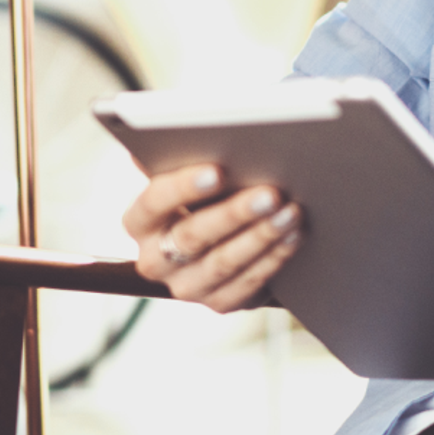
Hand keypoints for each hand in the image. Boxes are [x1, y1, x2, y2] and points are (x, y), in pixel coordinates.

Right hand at [122, 163, 302, 312]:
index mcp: (140, 222)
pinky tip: (294, 235)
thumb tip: (174, 131)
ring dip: (261, 236)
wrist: (231, 233)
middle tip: (271, 193)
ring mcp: (186, 286)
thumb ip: (181, 153)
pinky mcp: (219, 303)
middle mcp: (154, 260)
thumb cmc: (211, 191)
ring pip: (222, 263)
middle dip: (234, 213)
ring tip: (291, 212)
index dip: (183, 187)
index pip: (152, 203)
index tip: (217, 170)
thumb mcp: (193, 171)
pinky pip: (246, 284)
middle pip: (191, 237)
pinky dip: (273, 258)